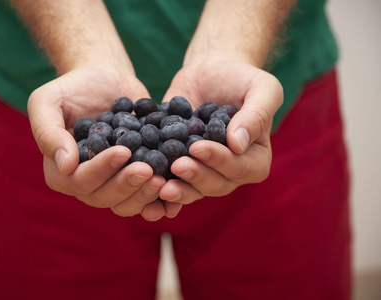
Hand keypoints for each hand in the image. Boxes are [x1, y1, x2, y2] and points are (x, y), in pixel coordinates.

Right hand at [28, 65, 181, 220]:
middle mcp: (86, 183)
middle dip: (127, 185)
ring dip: (144, 196)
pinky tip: (174, 194)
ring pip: (125, 204)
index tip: (123, 151)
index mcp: (61, 170)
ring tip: (162, 179)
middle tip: (148, 169)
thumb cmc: (74, 88)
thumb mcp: (48, 100)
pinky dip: (160, 202)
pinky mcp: (134, 179)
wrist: (108, 80)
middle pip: (104, 197)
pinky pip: (146, 199)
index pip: (79, 181)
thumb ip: (47, 131)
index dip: (101, 170)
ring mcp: (112, 183)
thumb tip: (65, 164)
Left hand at [158, 57, 282, 203]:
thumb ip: (256, 115)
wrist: (208, 72)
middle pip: (216, 185)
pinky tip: (147, 188)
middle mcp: (231, 172)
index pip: (241, 168)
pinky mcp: (180, 165)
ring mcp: (204, 171)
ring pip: (193, 189)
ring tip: (160, 185)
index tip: (197, 147)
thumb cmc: (240, 78)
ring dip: (178, 190)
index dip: (219, 161)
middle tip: (177, 165)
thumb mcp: (261, 88)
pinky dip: (160, 186)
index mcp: (256, 158)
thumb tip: (238, 145)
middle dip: (196, 176)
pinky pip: (173, 181)